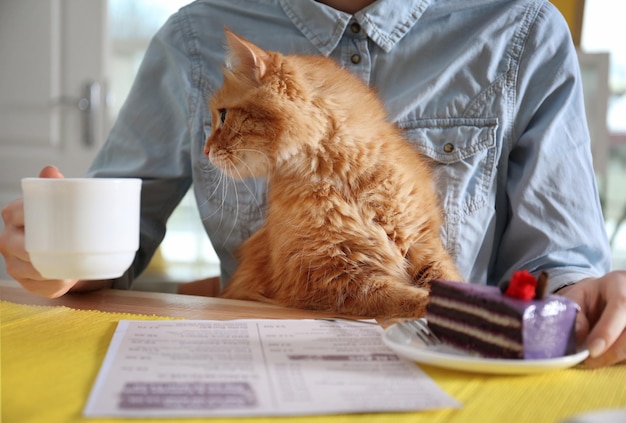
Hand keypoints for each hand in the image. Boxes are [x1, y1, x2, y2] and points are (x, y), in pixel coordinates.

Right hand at [0, 166, 80, 297]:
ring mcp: (14, 263)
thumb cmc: (62, 221)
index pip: (17, 213)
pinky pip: (40, 287)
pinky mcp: (28, 283)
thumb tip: (50, 170)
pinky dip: (55, 285)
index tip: (54, 219)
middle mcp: (8, 239)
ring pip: (29, 269)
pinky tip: (67, 279)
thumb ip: (56, 186)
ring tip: (73, 265)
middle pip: (20, 246)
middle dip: (40, 249)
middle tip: (69, 247)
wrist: (70, 247)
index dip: (32, 216)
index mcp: (13, 214)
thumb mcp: (61, 202)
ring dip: (50, 269)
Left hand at [558, 270, 625, 367]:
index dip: (607, 331)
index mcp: (619, 283)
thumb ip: (574, 312)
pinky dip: (622, 358)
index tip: (591, 350)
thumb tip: (579, 334)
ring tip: (596, 360)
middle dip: (612, 351)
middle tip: (590, 361)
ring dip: (616, 356)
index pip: (620, 305)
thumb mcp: (576, 296)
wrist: (608, 293)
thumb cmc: (591, 296)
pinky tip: (608, 356)